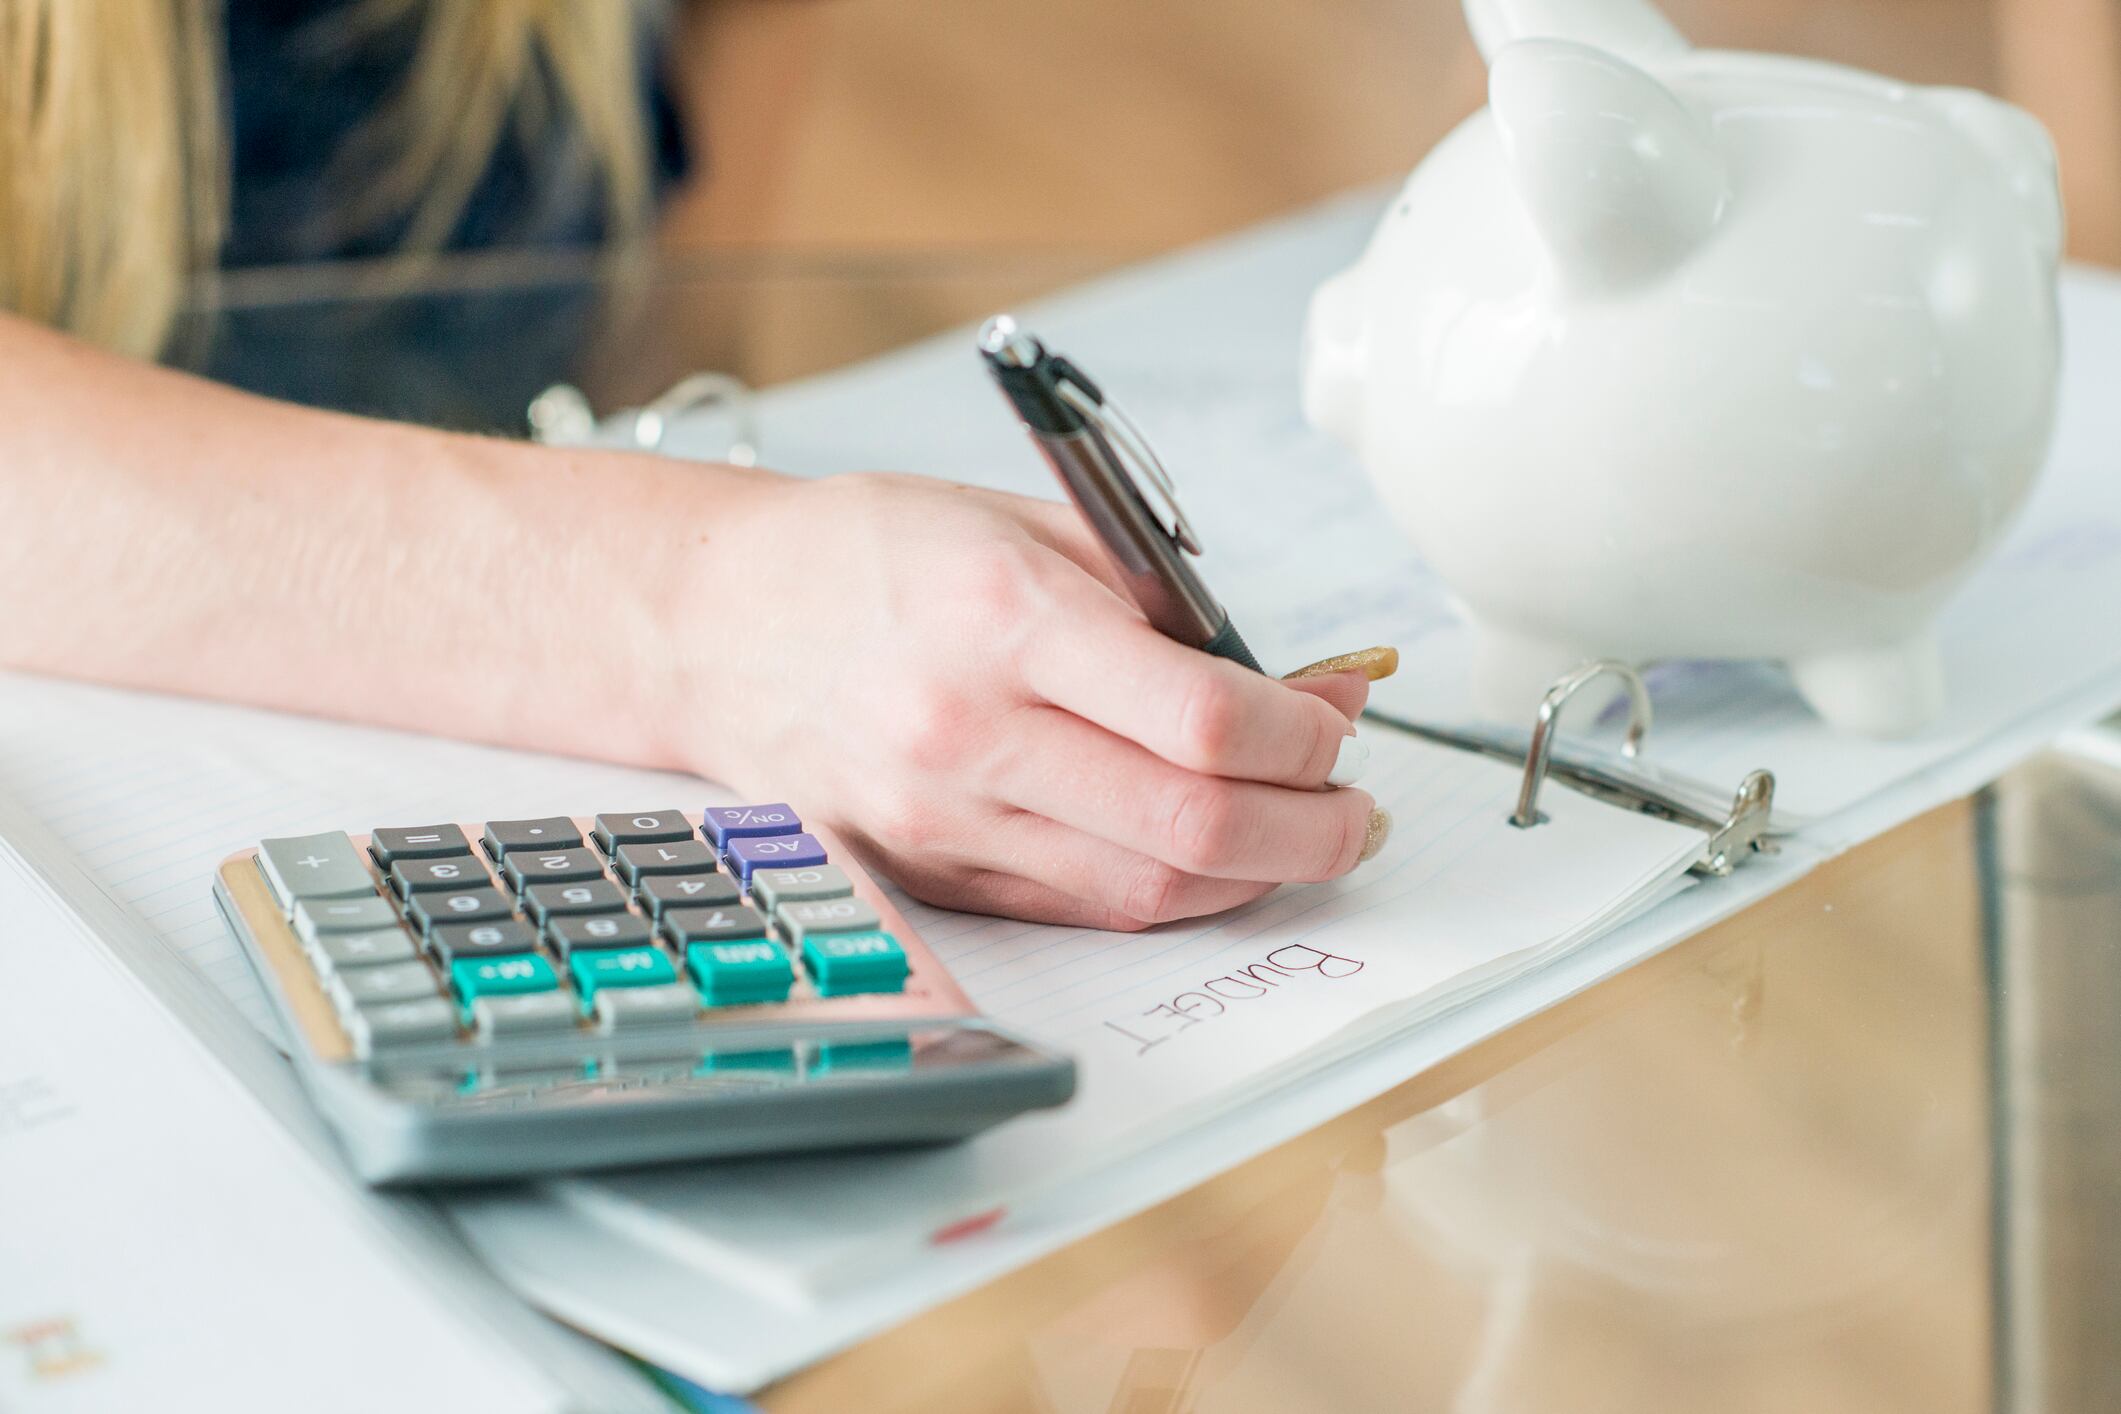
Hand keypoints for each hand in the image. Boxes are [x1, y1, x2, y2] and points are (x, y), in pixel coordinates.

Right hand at [680, 472, 1390, 929]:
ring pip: (1147, 891)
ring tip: (1303, 834)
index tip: (1335, 719)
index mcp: (1003, 618)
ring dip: (1255, 874)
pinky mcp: (929, 875)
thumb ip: (1164, 608)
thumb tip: (1295, 686)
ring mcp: (942, 819)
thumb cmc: (872, 555)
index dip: (1303, 735)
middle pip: (1191, 827)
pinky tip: (1210, 858)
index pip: (1201, 718)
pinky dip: (1168, 892)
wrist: (715, 625)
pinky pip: (1082, 907)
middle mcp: (969, 732)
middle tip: (1354, 809)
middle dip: (1312, 829)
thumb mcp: (1027, 528)